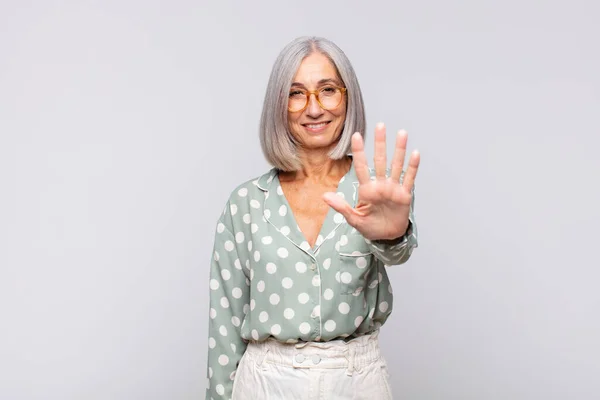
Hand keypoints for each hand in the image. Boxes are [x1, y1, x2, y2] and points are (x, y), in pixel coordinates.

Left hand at [323, 122, 419, 240]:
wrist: (386, 237)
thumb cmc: (370, 227)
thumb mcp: (354, 218)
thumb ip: (341, 207)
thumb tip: (324, 196)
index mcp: (367, 190)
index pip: (361, 166)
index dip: (359, 151)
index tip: (356, 135)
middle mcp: (380, 185)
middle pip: (380, 160)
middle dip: (380, 143)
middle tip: (380, 125)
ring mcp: (393, 188)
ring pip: (396, 165)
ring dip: (399, 150)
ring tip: (402, 133)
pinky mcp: (404, 195)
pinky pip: (409, 179)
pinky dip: (412, 167)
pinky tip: (415, 153)